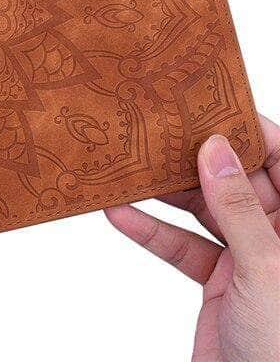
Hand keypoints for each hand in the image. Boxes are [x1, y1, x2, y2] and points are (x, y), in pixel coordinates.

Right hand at [106, 115, 279, 360]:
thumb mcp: (265, 269)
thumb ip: (239, 209)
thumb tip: (215, 150)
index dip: (248, 130)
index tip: (207, 103)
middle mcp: (278, 235)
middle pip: (232, 180)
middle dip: (194, 156)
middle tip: (157, 127)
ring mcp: (246, 257)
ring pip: (202, 210)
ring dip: (164, 193)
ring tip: (130, 166)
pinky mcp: (217, 279)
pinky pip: (181, 245)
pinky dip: (150, 231)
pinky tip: (120, 213)